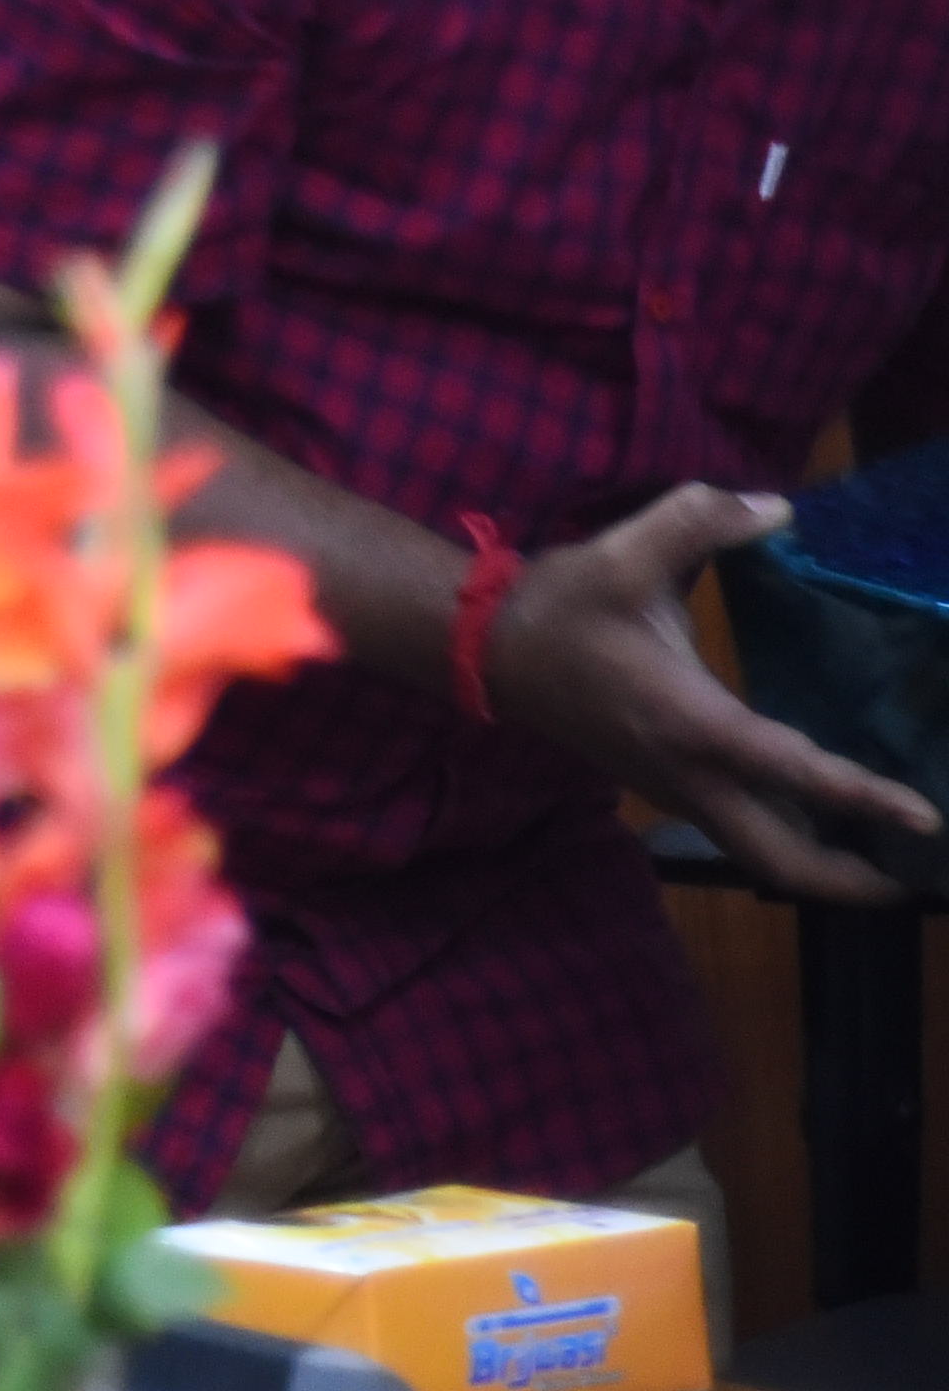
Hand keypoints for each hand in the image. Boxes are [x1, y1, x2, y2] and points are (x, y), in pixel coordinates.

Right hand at [490, 483, 941, 906]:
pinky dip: (786, 837)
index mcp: (690, 722)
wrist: (486, 648)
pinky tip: (817, 816)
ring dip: (820, 867)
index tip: (925, 821)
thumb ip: (700, 519)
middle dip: (848, 881)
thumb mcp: (624, 552)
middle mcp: (688, 772)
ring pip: (758, 851)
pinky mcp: (663, 783)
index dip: (864, 798)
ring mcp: (673, 786)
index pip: (793, 773)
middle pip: (778, 858)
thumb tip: (779, 509)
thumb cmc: (559, 606)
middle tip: (913, 882)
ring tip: (882, 862)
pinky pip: (738, 828)